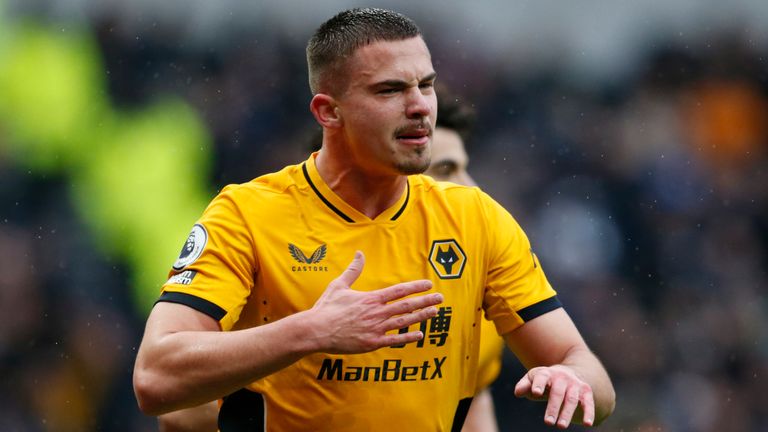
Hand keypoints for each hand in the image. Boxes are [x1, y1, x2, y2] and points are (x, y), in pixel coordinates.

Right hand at [308, 251, 442, 353]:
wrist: (316, 330)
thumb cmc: (326, 308)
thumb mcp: (339, 285)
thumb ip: (353, 270)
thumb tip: (359, 253)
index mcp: (371, 298)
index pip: (399, 290)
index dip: (415, 287)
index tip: (428, 284)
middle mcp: (377, 313)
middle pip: (407, 305)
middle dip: (425, 301)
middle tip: (440, 298)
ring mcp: (376, 329)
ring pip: (404, 321)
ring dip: (421, 317)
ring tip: (435, 312)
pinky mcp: (372, 343)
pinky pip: (395, 340)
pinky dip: (408, 337)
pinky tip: (420, 335)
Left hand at [514, 365, 594, 428]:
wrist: (568, 372)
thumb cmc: (545, 380)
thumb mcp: (533, 379)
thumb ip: (525, 385)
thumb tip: (518, 392)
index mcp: (547, 373)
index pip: (542, 377)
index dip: (539, 384)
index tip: (536, 393)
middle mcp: (562, 377)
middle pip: (557, 392)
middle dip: (553, 407)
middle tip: (548, 422)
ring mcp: (575, 384)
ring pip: (572, 399)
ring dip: (567, 413)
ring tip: (561, 426)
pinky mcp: (585, 392)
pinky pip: (588, 403)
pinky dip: (589, 413)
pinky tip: (588, 424)